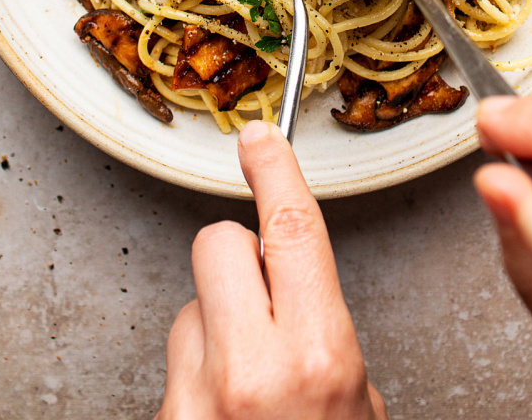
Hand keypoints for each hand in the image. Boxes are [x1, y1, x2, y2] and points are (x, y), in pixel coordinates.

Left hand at [157, 121, 386, 419]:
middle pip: (218, 243)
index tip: (260, 139)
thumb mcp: (357, 396)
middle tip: (259, 303)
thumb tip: (296, 285)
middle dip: (236, 257)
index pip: (291, 228)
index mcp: (317, 355)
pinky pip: (174, 365)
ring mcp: (196, 398)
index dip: (274, 171)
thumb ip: (325, 330)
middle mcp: (251, 372)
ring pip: (189, 309)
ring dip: (214, 333)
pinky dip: (197, 382)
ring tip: (246, 385)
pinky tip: (223, 414)